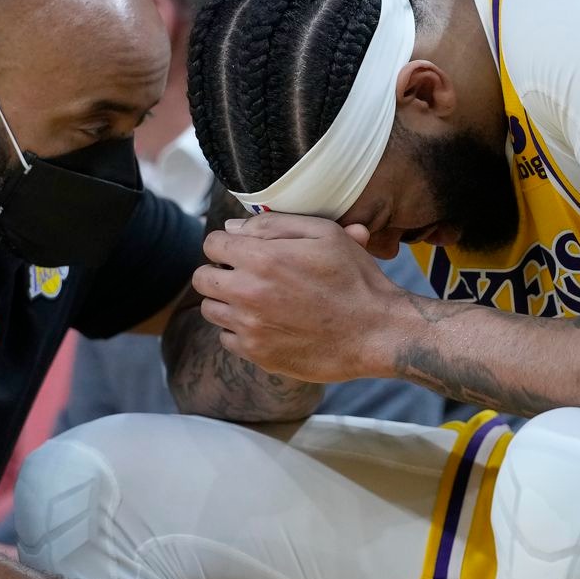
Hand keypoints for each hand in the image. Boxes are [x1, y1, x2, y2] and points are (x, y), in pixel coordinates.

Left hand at [192, 212, 397, 382]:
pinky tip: (266, 324)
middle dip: (220, 270)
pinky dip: (239, 330)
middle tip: (246, 273)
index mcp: (261, 259)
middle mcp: (247, 293)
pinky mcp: (257, 354)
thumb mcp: (325, 234)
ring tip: (257, 299)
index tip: (244, 249)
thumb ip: (274, 224)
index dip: (227, 242)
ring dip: (227, 301)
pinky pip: (227, 338)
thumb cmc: (356, 279)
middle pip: (202, 278)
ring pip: (211, 309)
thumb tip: (235, 227)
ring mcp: (250, 328)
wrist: (377, 332)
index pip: (212, 243)